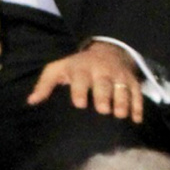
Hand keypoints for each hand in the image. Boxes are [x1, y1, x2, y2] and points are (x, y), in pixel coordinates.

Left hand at [27, 41, 143, 121]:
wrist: (109, 50)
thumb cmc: (77, 66)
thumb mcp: (58, 69)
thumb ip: (45, 84)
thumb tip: (31, 101)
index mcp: (82, 68)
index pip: (81, 78)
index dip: (80, 90)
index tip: (80, 104)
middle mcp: (102, 71)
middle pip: (104, 83)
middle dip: (104, 96)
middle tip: (103, 110)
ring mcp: (119, 76)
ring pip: (122, 88)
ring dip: (122, 101)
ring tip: (121, 115)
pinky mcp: (132, 81)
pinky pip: (137, 93)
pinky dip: (138, 106)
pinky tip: (136, 119)